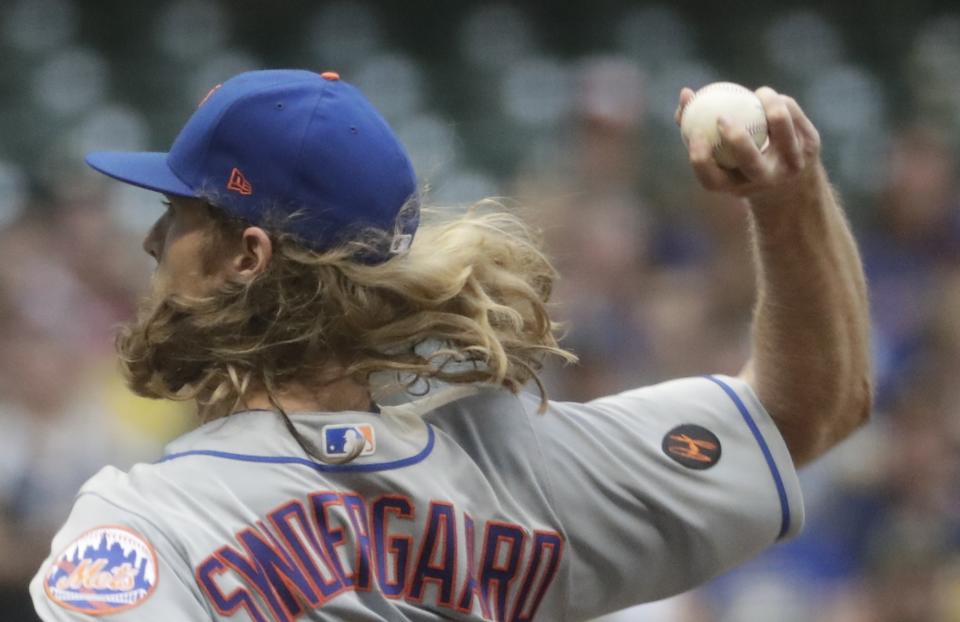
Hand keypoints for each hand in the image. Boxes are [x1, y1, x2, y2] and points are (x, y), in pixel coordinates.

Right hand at [674, 86, 821, 200]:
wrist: (791, 183)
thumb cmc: (741, 161)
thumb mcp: (720, 154)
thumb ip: (698, 127)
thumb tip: (686, 96)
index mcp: (735, 186)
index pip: (711, 179)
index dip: (700, 159)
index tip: (695, 134)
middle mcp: (764, 180)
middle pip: (750, 161)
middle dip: (736, 139)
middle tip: (722, 116)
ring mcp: (791, 165)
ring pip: (782, 130)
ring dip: (770, 106)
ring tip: (759, 93)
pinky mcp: (811, 148)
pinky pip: (794, 116)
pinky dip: (781, 103)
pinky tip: (770, 98)